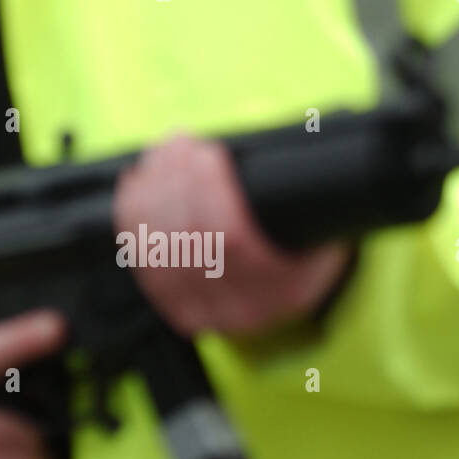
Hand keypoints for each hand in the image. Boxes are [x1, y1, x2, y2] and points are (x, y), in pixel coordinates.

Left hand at [113, 134, 351, 337]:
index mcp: (285, 291)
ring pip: (162, 248)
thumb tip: (276, 158)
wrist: (297, 296)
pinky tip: (138, 186)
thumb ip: (303, 204)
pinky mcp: (181, 311)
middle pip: (192, 239)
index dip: (209, 189)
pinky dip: (134, 218)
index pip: (232, 238)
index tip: (207, 152)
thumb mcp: (325, 233)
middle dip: (178, 180)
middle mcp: (245, 310)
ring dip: (153, 192)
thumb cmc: (311, 254)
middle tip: (178, 143)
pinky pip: (144, 262)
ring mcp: (209, 314)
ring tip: (161, 155)